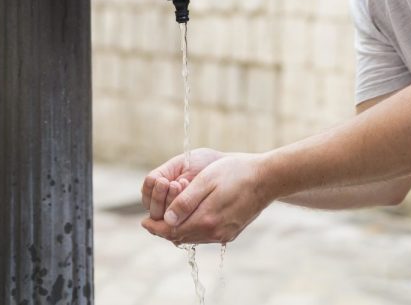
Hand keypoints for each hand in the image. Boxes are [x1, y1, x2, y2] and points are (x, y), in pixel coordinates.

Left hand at [141, 153, 272, 244]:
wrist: (267, 179)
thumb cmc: (236, 173)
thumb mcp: (207, 180)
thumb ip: (185, 202)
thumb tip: (166, 218)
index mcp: (207, 220)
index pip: (172, 230)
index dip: (156, 227)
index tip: (144, 222)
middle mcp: (215, 232)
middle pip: (181, 237)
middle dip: (164, 230)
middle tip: (151, 222)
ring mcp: (224, 235)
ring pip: (193, 238)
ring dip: (178, 231)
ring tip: (168, 221)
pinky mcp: (231, 233)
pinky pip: (206, 236)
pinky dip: (193, 230)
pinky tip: (190, 220)